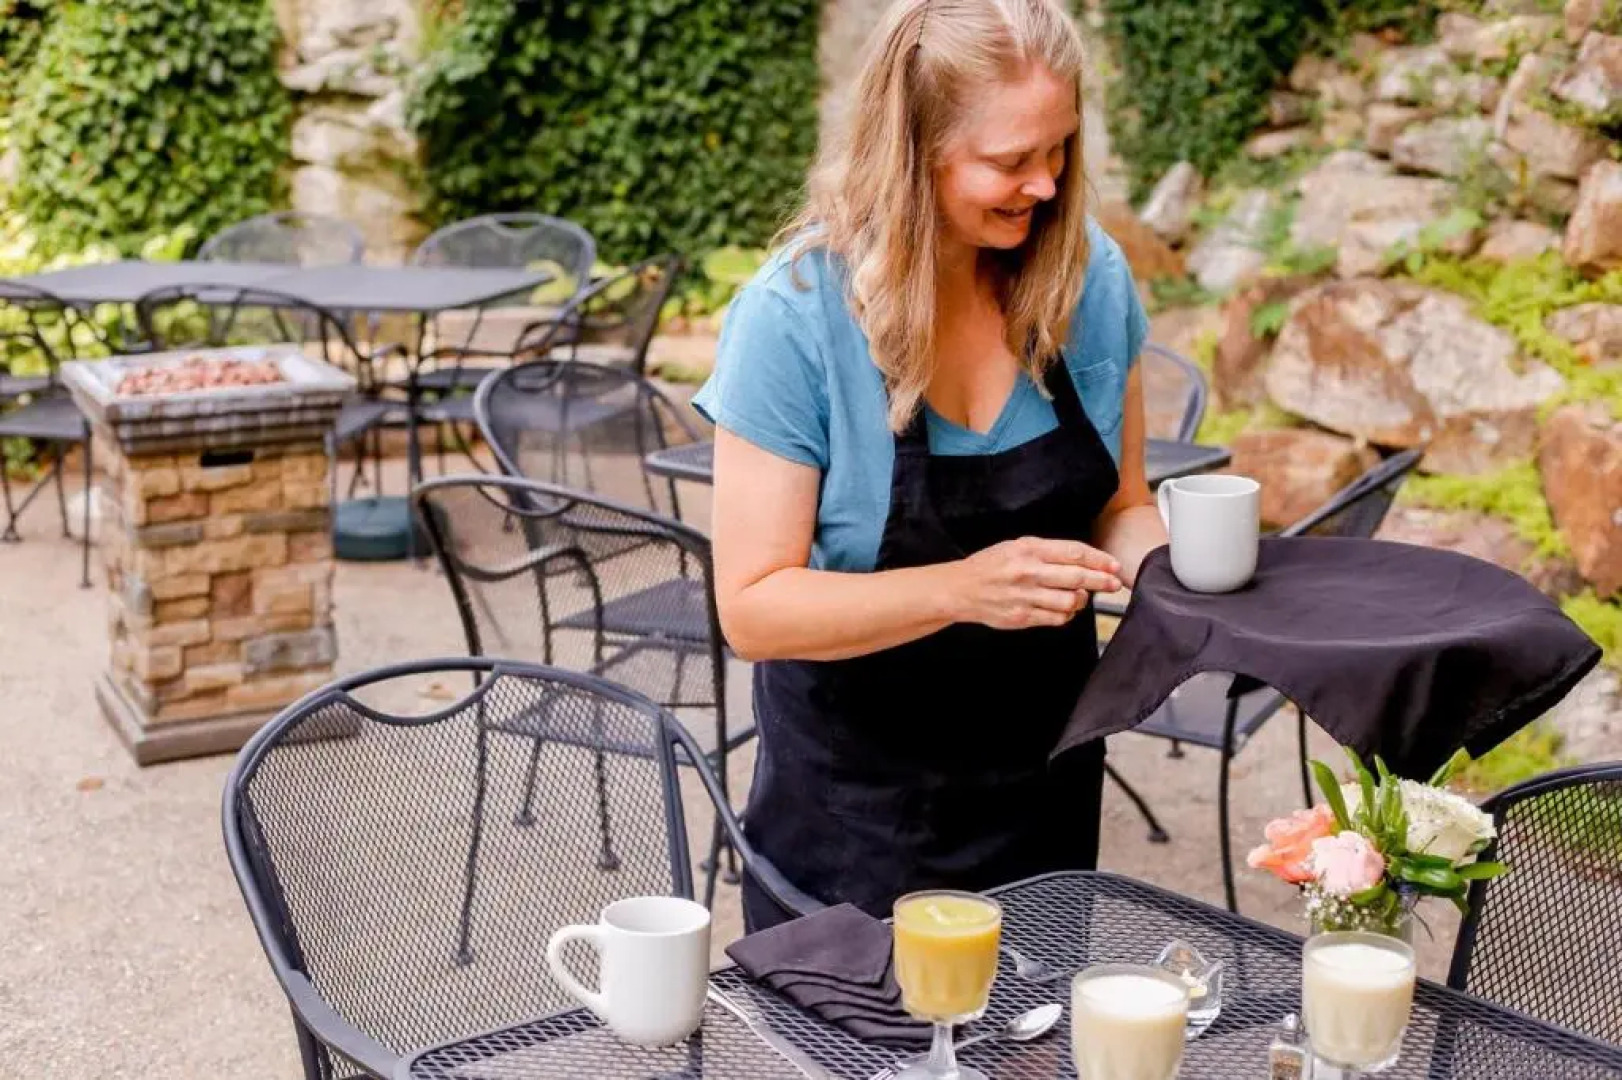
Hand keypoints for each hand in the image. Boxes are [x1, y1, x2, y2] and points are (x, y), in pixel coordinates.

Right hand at [948, 537, 1122, 629]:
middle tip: (1115, 584)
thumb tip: (1082, 560)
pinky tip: (1064, 610)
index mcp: (1029, 549)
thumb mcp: (1016, 546)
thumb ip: (1047, 551)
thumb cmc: (990, 566)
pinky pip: (1056, 619)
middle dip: (1101, 581)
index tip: (1114, 565)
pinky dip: (1066, 615)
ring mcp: (1025, 596)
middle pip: (1076, 577)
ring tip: (1081, 597)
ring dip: (1082, 600)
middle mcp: (1028, 571)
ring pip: (1069, 601)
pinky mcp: (1022, 617)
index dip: (1099, 560)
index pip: (1073, 553)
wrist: (959, 589)